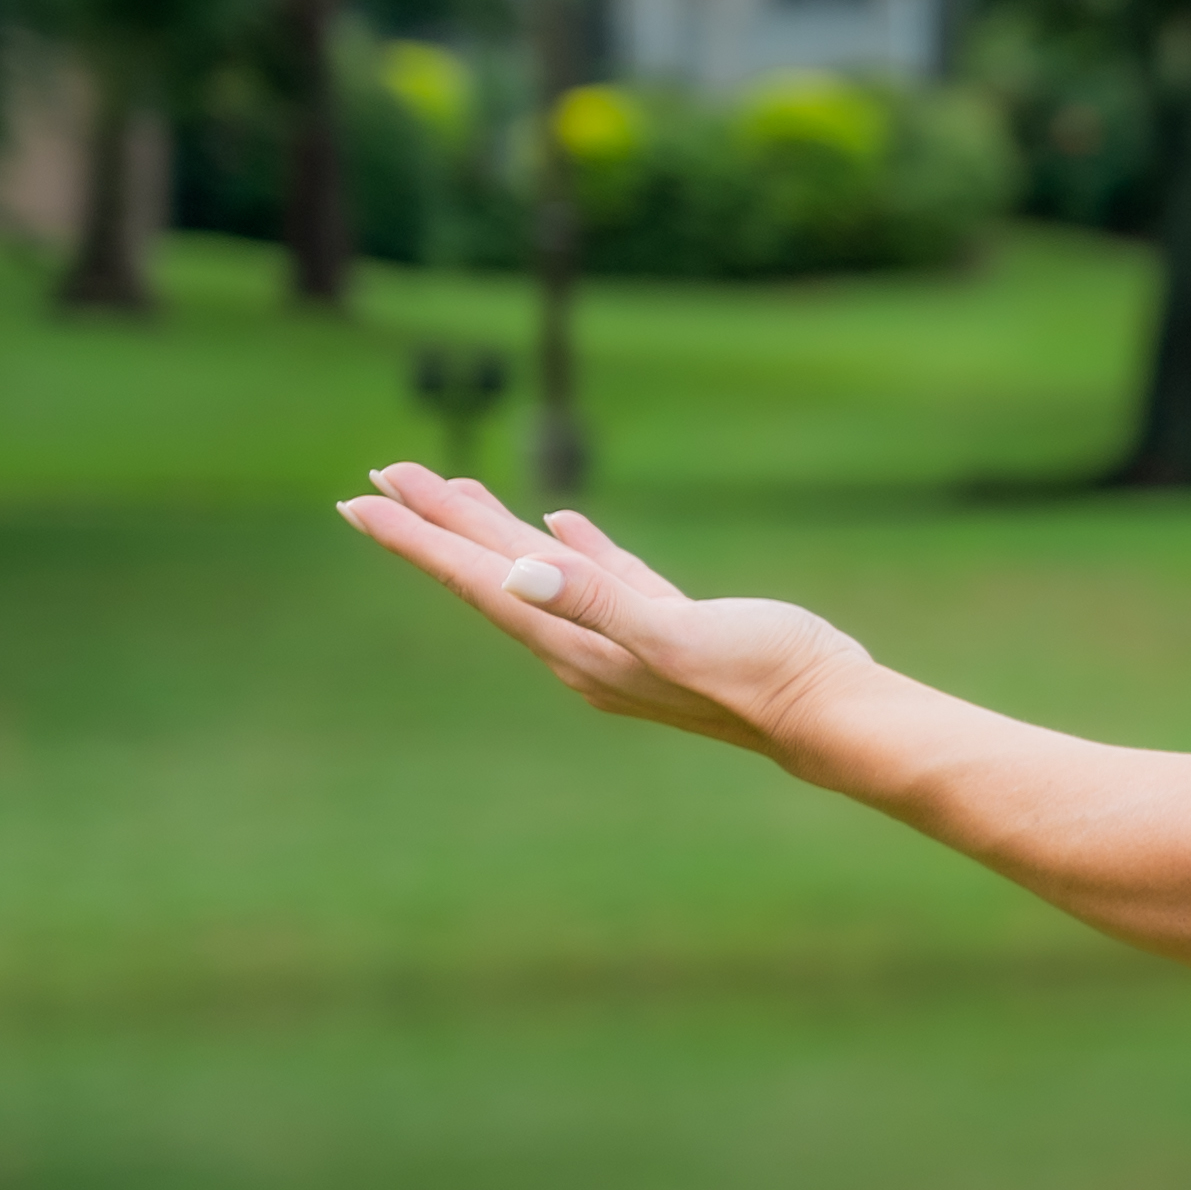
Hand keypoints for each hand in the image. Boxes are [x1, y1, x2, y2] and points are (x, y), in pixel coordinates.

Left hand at [335, 464, 870, 764]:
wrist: (832, 714)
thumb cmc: (762, 675)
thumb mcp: (678, 633)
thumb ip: (599, 601)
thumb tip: (518, 573)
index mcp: (578, 643)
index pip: (479, 581)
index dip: (418, 539)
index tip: (359, 500)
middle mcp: (585, 647)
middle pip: (492, 573)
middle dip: (437, 525)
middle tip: (382, 475)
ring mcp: (623, 641)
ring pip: (539, 573)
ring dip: (493, 531)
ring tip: (452, 491)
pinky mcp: (667, 628)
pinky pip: (600, 579)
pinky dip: (572, 549)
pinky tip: (562, 523)